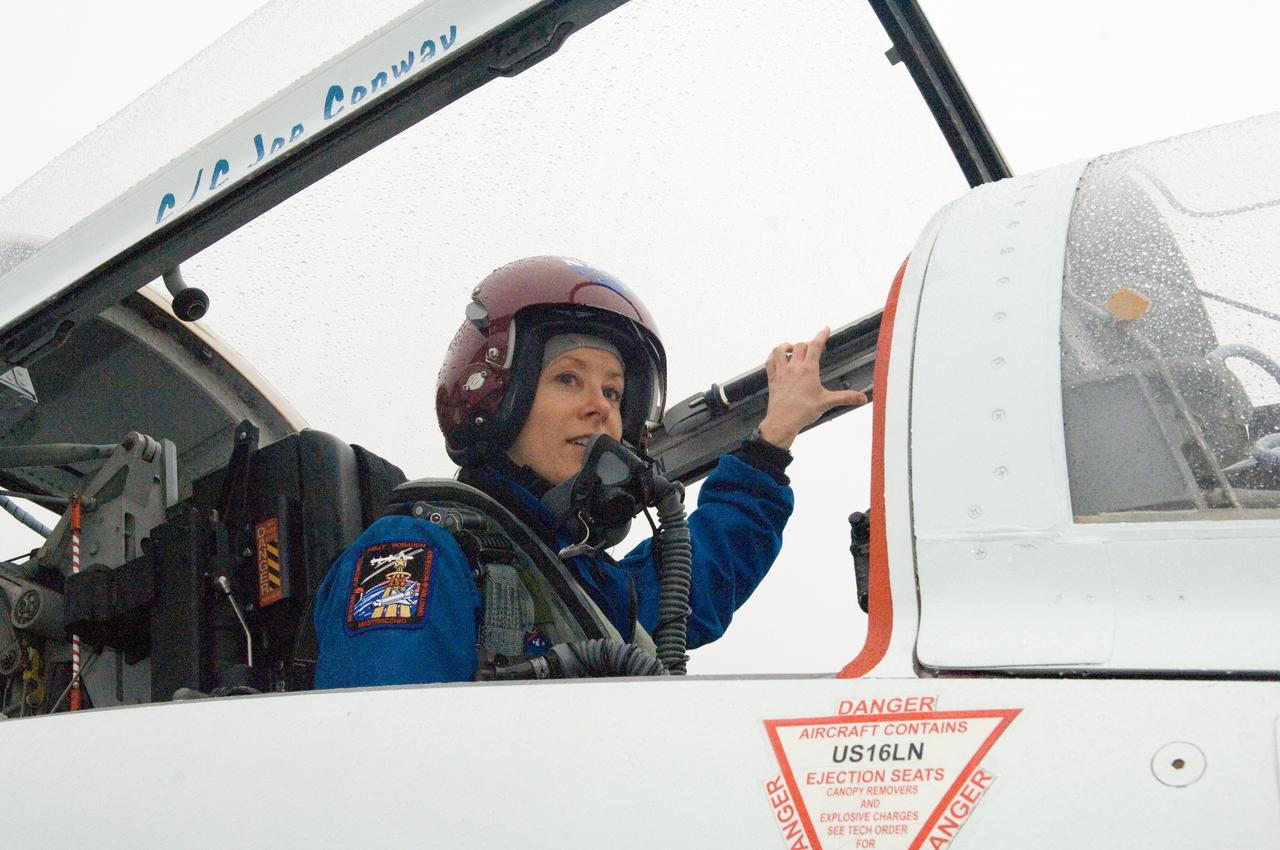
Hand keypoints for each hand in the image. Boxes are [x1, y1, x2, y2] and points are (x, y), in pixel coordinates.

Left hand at [757, 327, 867, 449]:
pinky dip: (773, 357)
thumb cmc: (802, 411)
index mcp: (808, 370)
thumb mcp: (827, 403)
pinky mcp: (773, 380)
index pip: (815, 346)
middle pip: (800, 346)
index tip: (825, 329)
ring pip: (780, 350)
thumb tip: (861, 397)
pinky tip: (776, 358)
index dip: (821, 335)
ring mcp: (781, 372)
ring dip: (786, 346)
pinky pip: (769, 363)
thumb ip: (846, 397)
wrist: (783, 421)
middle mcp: (793, 368)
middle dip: (807, 343)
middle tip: (813, 346)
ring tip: (792, 347)